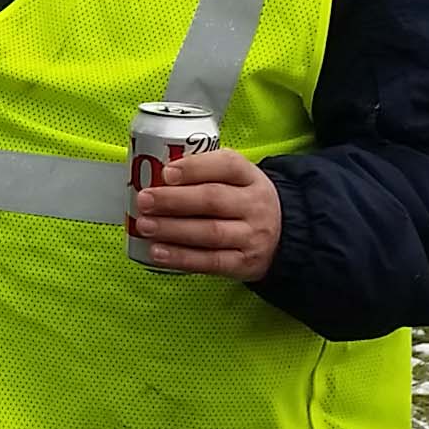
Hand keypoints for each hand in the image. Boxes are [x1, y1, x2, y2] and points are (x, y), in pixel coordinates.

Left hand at [133, 148, 280, 280]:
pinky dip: (182, 257)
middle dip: (174, 200)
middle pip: (213, 199)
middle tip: (144, 200)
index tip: (166, 172)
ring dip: (173, 229)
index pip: (227, 165)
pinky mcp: (244, 263)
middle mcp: (255, 205)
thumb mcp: (233, 179)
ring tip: (144, 226)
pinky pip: (211, 262)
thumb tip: (152, 176)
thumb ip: (201, 172)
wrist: (284, 236)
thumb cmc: (240, 201)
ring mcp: (252, 236)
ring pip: (210, 232)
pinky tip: (158, 252)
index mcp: (249, 177)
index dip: (195, 168)